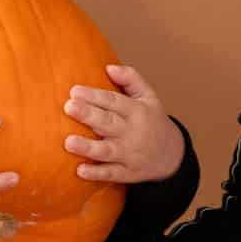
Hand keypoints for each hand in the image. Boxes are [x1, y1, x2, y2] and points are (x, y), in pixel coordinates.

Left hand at [64, 63, 183, 185]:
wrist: (172, 156)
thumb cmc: (153, 121)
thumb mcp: (149, 96)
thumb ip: (131, 78)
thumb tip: (109, 67)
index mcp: (136, 111)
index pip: (114, 101)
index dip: (94, 96)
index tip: (74, 91)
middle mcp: (133, 132)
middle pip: (109, 123)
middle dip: (88, 115)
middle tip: (68, 107)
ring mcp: (130, 154)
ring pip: (107, 151)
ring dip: (88, 147)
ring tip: (68, 142)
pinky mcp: (127, 173)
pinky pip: (111, 174)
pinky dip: (96, 174)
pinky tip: (80, 170)